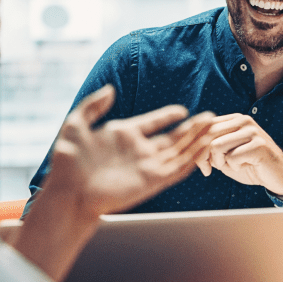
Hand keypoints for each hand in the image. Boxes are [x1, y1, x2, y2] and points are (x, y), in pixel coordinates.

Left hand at [18, 85, 215, 281]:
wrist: (70, 193)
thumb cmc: (68, 162)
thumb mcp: (75, 125)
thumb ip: (93, 106)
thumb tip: (111, 89)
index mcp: (123, 135)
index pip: (152, 123)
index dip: (167, 116)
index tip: (182, 111)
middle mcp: (139, 150)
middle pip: (173, 137)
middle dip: (193, 128)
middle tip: (210, 117)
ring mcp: (148, 166)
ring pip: (181, 150)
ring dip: (198, 139)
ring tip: (214, 126)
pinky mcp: (154, 180)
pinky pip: (179, 167)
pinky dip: (194, 157)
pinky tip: (206, 146)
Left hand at [198, 113, 282, 196]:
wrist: (278, 175)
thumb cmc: (250, 166)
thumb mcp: (226, 154)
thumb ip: (210, 147)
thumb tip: (191, 147)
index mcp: (235, 119)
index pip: (205, 127)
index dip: (197, 147)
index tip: (203, 165)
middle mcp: (243, 120)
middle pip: (207, 135)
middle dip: (203, 156)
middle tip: (208, 169)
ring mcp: (252, 131)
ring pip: (216, 146)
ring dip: (218, 162)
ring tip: (229, 166)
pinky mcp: (259, 145)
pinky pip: (232, 157)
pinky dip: (234, 167)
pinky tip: (245, 166)